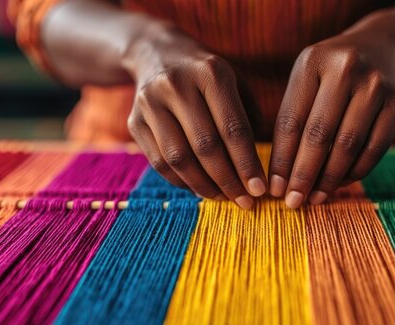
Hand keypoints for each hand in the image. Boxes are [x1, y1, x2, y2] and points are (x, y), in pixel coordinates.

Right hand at [124, 22, 266, 208]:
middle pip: (205, 146)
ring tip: (223, 198)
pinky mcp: (134, 120)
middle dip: (228, 180)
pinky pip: (159, 162)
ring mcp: (150, 102)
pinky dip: (181, 182)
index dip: (247, 164)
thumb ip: (251, 118)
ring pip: (179, 158)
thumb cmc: (208, 76)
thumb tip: (261, 168)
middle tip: (245, 202)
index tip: (260, 190)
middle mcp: (176, 85)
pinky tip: (199, 187)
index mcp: (211, 73)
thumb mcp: (236, 82)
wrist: (155, 53)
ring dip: (204, 186)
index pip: (233, 128)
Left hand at [269, 19, 394, 207]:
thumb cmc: (334, 73)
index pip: (291, 120)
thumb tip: (281, 175)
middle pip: (319, 135)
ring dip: (329, 178)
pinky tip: (340, 183)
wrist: (386, 46)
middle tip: (293, 202)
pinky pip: (374, 148)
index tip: (273, 188)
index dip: (281, 159)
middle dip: (303, 174)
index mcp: (313, 62)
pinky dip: (356, 172)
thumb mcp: (309, 78)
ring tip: (315, 198)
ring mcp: (377, 85)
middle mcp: (346, 69)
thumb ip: (294, 116)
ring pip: (348, 145)